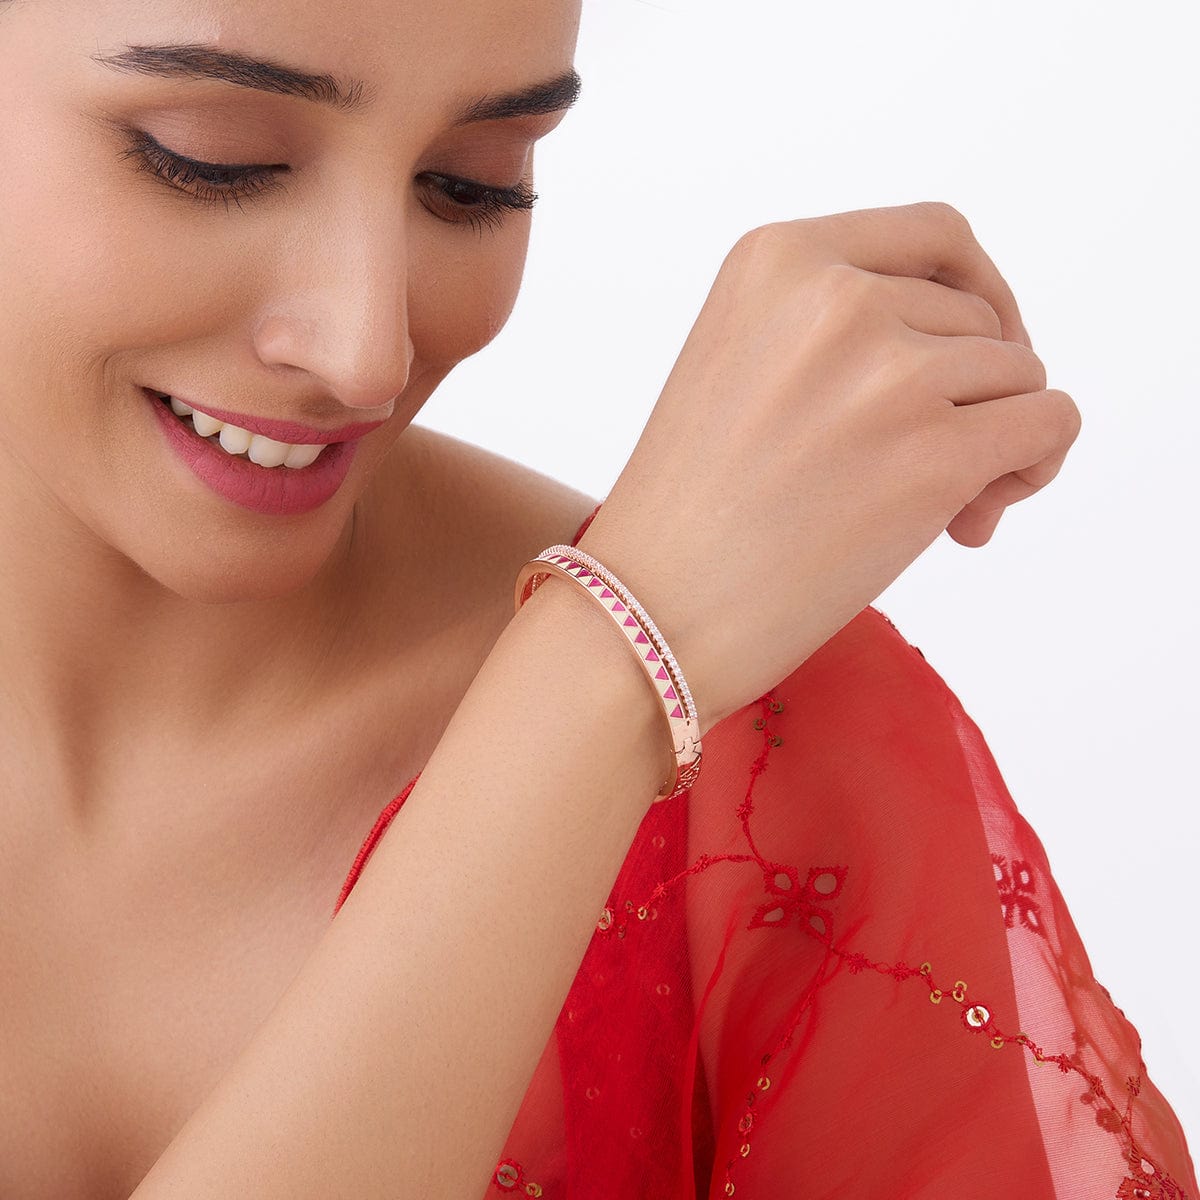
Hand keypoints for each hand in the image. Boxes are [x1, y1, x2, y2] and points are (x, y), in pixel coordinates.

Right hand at [576, 201, 1080, 734]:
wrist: (649, 609)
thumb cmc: (688, 509)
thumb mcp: (740, 366)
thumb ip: (838, 332)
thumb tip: (985, 360)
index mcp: (776, 260)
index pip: (935, 236)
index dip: (976, 290)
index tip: (973, 349)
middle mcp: (836, 297)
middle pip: (979, 318)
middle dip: (972, 391)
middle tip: (929, 469)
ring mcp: (887, 375)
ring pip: (1018, 373)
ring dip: (998, 438)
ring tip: (942, 507)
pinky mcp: (932, 456)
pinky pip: (1049, 424)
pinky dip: (1035, 463)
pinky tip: (981, 512)